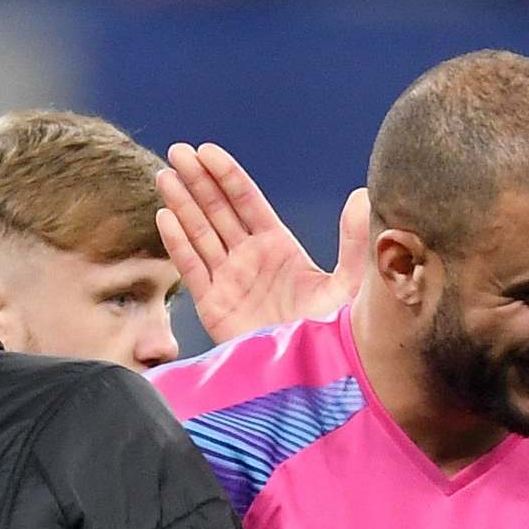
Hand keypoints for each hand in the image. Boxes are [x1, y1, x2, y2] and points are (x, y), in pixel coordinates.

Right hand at [154, 142, 367, 343]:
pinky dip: (178, 244)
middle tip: (178, 151)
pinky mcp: (215, 309)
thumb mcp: (352, 282)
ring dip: (182, 205)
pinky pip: (192, 270)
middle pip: (218, 212)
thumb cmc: (341, 334)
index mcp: (280, 249)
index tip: (207, 151)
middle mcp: (251, 262)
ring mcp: (231, 283)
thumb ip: (353, 239)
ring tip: (165, 174)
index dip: (227, 176)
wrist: (321, 378)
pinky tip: (165, 216)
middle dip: (197, 182)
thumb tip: (363, 196)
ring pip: (200, 235)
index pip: (247, 203)